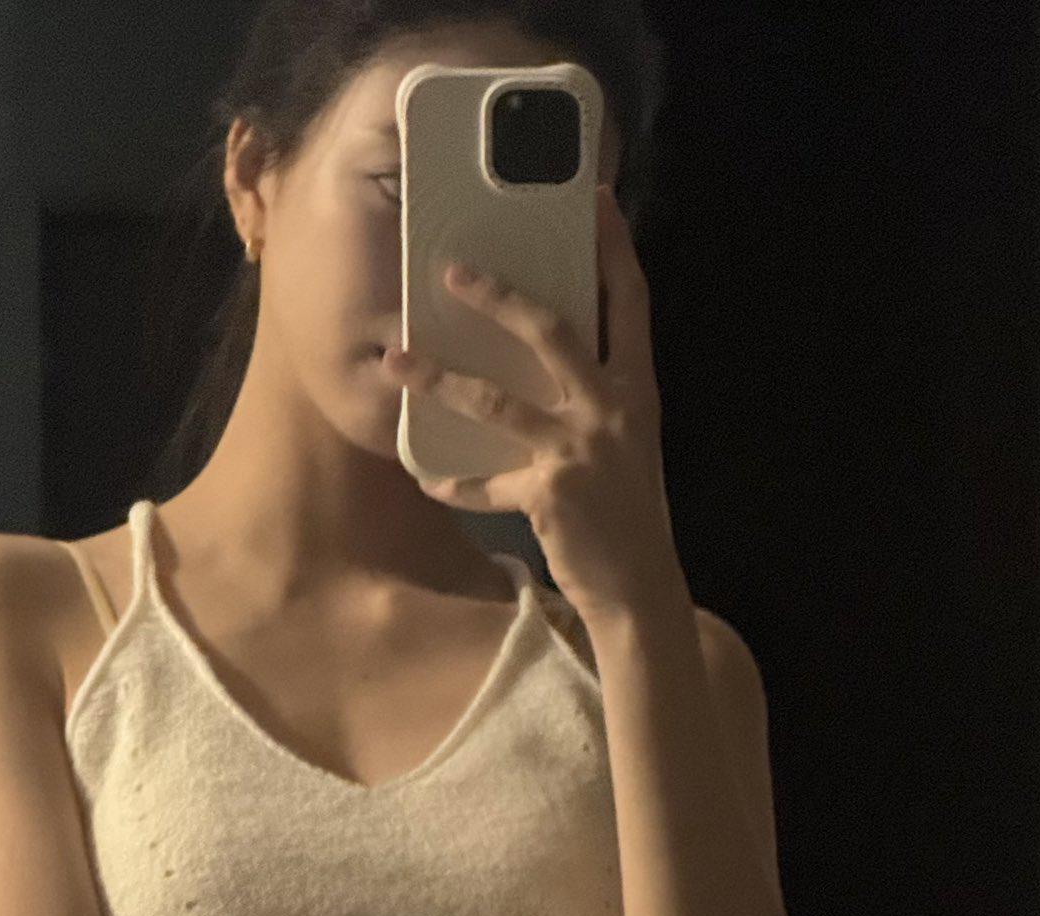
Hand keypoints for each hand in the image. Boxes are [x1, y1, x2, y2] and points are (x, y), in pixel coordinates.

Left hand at [379, 185, 680, 620]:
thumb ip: (597, 395)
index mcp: (635, 389)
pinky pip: (486, 482)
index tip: (598, 201)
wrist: (640, 590)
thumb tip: (554, 352)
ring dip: (442, 379)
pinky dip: (455, 483)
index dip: (614, 250)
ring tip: (399, 363)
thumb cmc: (628, 512)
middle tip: (452, 270)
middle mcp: (610, 410)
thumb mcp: (628, 442)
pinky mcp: (549, 494)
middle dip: (499, 296)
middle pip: (552, 331)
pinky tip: (427, 477)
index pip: (631, 303)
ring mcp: (579, 451)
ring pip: (498, 400)